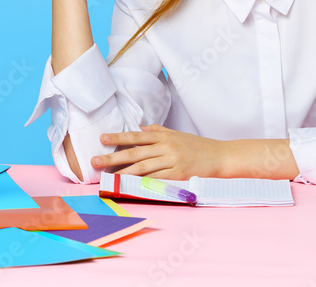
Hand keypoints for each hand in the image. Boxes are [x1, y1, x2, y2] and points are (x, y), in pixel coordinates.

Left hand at [91, 125, 226, 179]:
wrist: (220, 156)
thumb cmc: (198, 147)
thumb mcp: (177, 135)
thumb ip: (158, 131)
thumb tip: (139, 128)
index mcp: (165, 136)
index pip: (137, 136)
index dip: (118, 137)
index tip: (102, 138)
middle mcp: (166, 147)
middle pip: (135, 152)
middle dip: (113, 156)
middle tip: (95, 160)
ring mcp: (172, 161)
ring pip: (142, 167)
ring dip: (122, 172)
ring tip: (107, 177)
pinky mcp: (177, 175)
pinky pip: (155, 179)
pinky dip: (141, 183)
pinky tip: (129, 186)